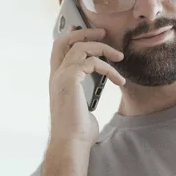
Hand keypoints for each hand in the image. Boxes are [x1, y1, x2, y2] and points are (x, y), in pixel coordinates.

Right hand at [48, 27, 124, 144]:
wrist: (71, 143)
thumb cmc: (78, 132)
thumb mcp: (84, 108)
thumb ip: (87, 95)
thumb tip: (98, 92)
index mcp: (57, 81)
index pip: (59, 50)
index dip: (72, 37)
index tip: (89, 34)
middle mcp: (56, 75)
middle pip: (64, 40)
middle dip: (84, 32)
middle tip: (103, 32)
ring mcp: (61, 76)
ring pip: (80, 47)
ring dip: (103, 48)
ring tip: (119, 57)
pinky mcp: (70, 79)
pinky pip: (92, 62)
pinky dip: (109, 68)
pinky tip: (119, 80)